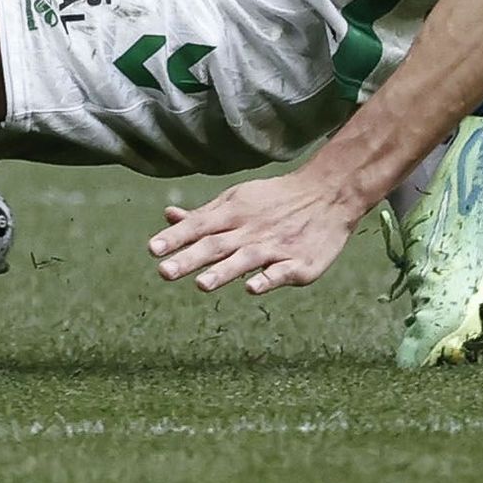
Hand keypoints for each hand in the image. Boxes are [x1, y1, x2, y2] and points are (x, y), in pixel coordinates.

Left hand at [149, 169, 361, 295]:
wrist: (329, 193)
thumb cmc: (276, 200)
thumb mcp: (238, 201)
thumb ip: (204, 215)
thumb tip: (168, 216)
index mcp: (235, 212)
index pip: (200, 226)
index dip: (176, 238)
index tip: (153, 250)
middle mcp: (252, 228)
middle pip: (217, 244)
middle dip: (190, 258)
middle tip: (164, 271)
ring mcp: (276, 245)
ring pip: (246, 258)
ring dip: (223, 272)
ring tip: (201, 284)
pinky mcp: (300, 263)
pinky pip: (281, 272)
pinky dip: (267, 279)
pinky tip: (253, 289)